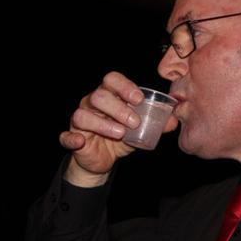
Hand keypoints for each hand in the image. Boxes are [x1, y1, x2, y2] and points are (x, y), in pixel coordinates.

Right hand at [59, 72, 177, 186]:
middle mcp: (92, 103)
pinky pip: (66, 136)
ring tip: (120, 133)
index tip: (139, 99)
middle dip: (118, 108)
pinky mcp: (72, 138)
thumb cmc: (121, 136)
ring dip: (103, 123)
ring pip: (83, 114)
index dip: (124, 87)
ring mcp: (80, 121)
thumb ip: (156, 123)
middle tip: (135, 122)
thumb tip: (174, 120)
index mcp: (109, 95)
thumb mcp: (140, 129)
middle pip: (98, 96)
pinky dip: (72, 138)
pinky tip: (81, 141)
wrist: (104, 160)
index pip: (112, 80)